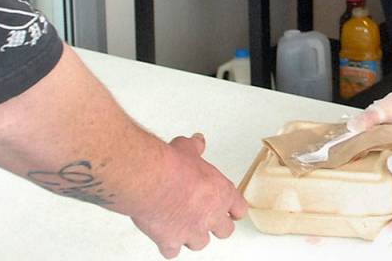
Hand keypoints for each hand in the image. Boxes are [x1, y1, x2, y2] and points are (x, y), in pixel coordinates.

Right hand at [130, 134, 246, 258]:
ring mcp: (192, 231)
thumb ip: (195, 148)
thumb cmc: (172, 166)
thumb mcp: (188, 149)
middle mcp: (211, 215)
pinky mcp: (170, 241)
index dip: (234, 210)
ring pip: (200, 243)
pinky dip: (168, 246)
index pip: (239, 209)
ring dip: (192, 237)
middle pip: (225, 231)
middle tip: (207, 220)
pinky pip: (172, 251)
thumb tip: (197, 141)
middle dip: (216, 226)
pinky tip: (165, 238)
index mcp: (222, 193)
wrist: (152, 180)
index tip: (231, 211)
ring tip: (185, 227)